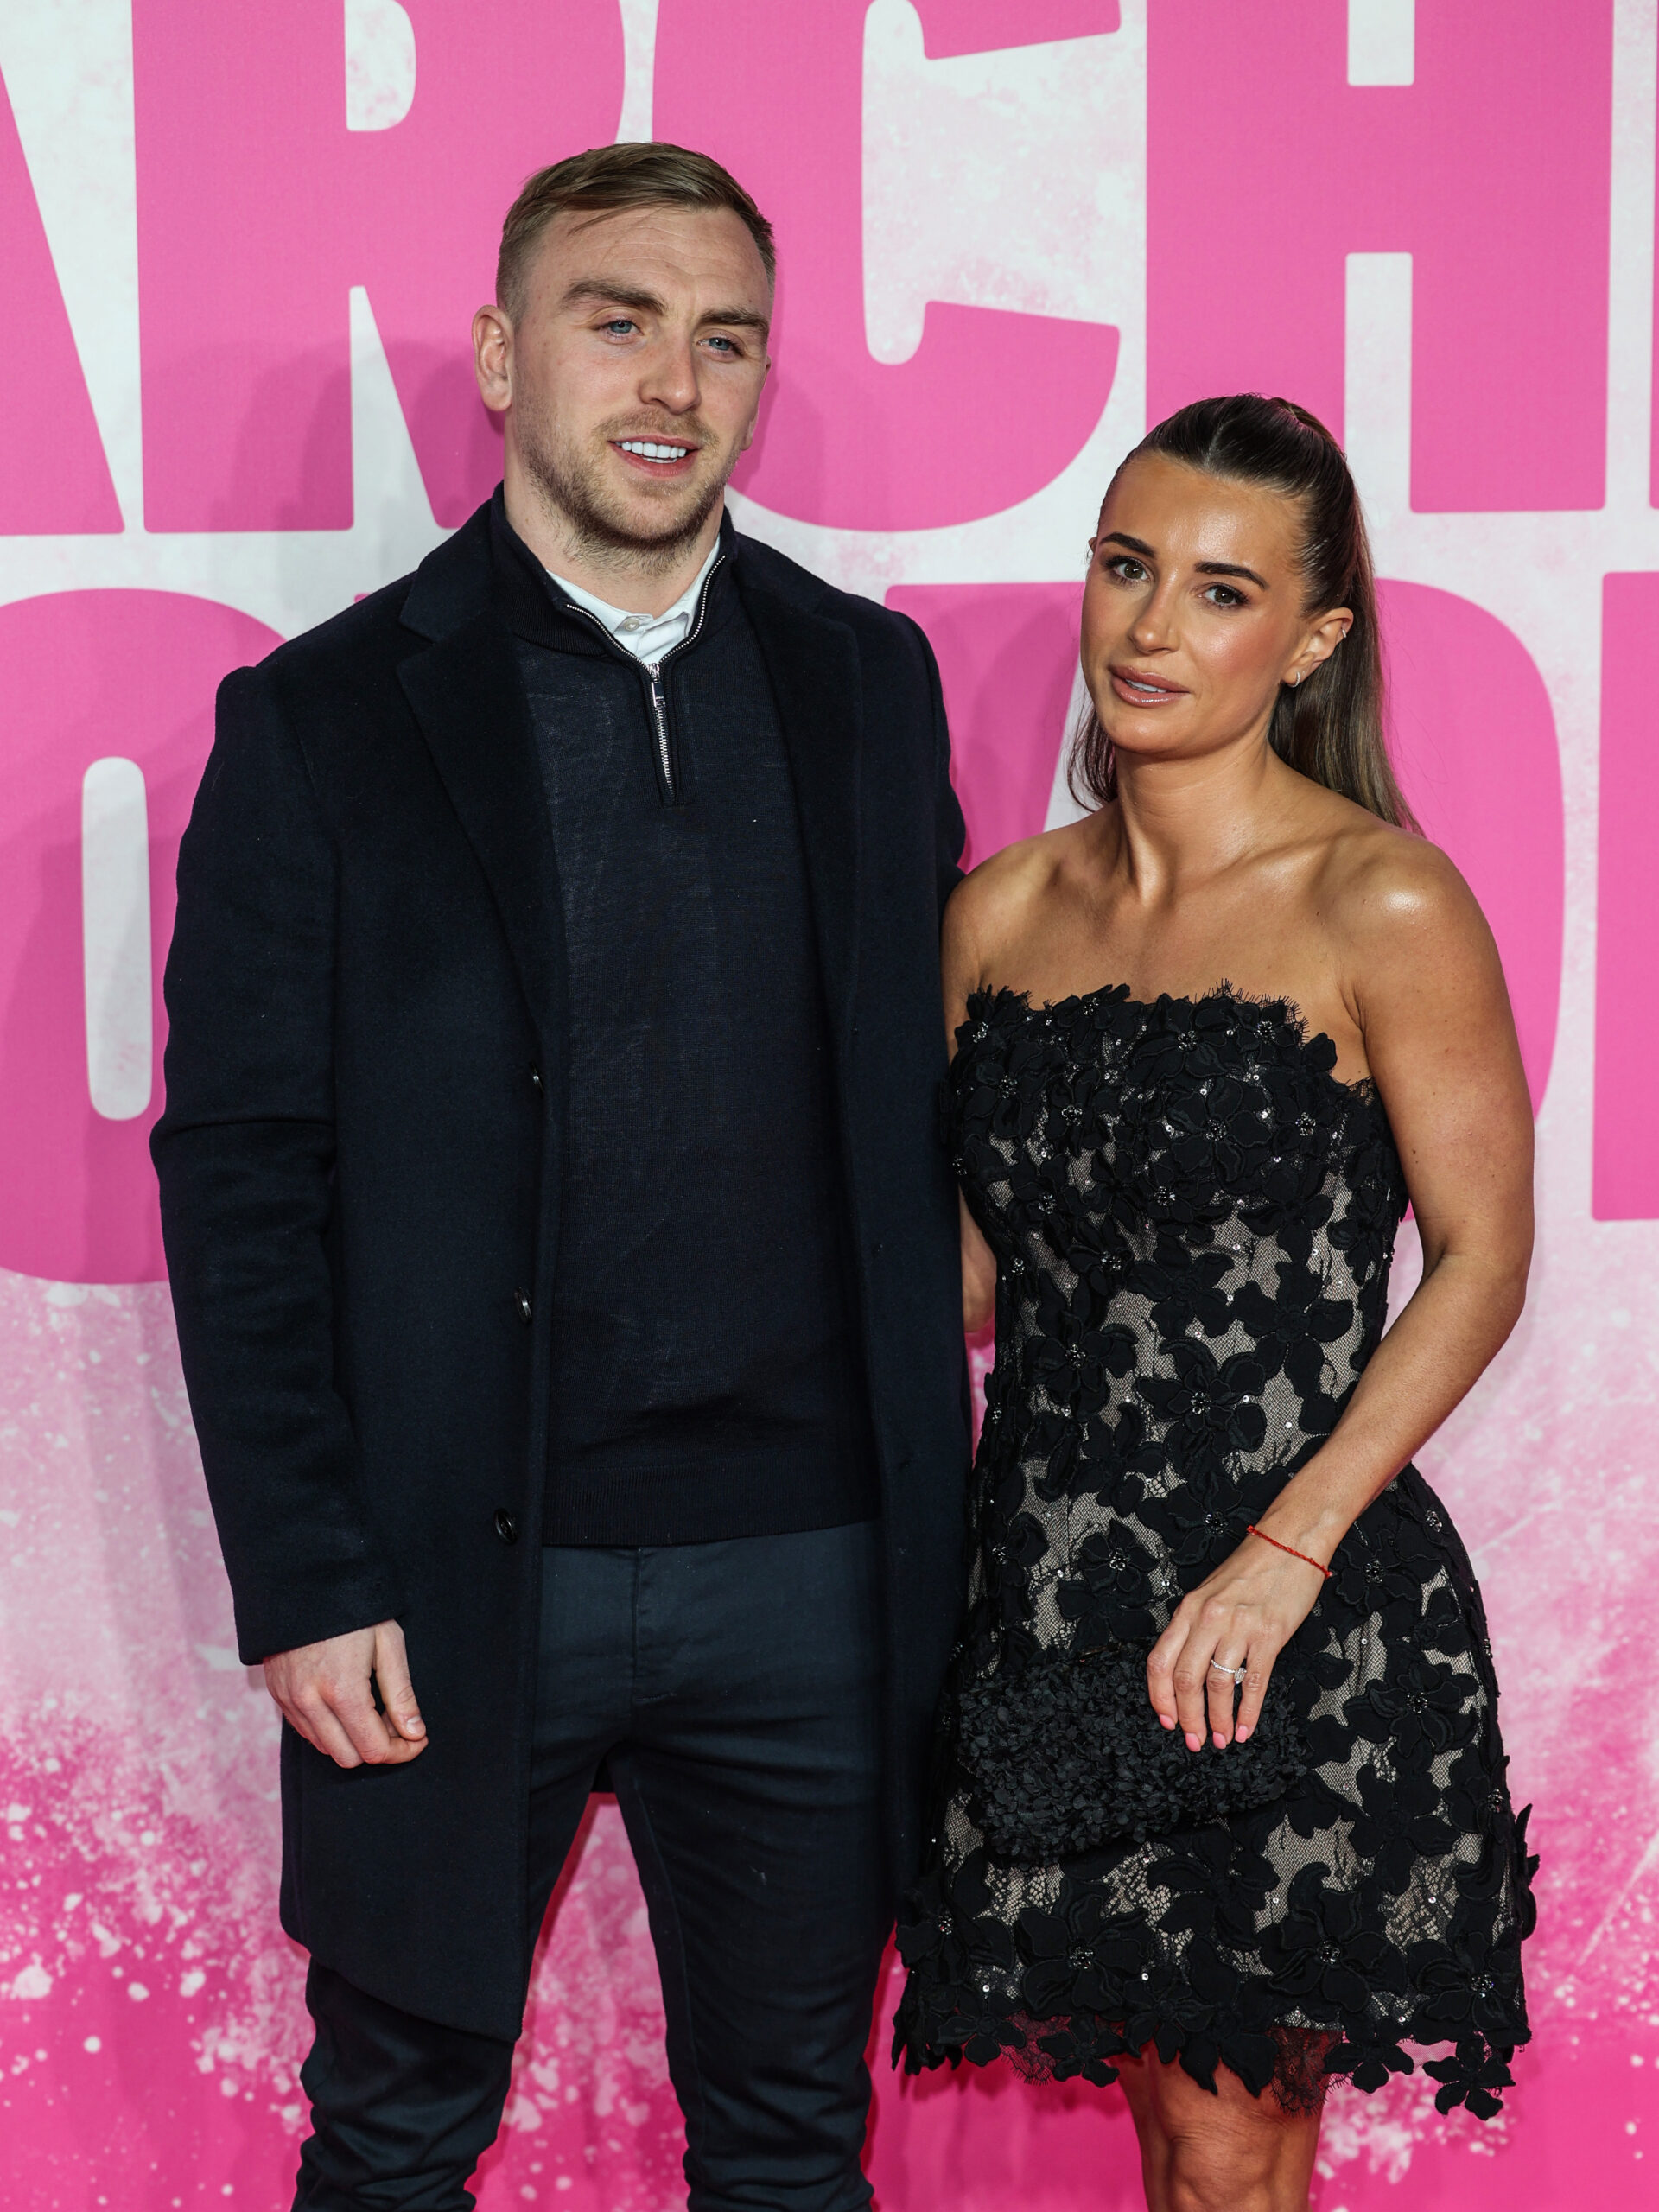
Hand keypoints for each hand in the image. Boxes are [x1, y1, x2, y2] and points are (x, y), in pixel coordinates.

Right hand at [263, 1619, 426, 1768]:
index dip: (401, 1752)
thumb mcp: (388, 1644)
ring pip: (326, 1749)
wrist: (305, 1581)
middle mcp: (310, 1701)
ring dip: (353, 1740)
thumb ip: (401, 1694)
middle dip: (378, 1748)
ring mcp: (289, 1700)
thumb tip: (414, 1734)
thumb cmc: (354, 1609)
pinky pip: (306, 1732)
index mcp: (342, 1690)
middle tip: (397, 1722)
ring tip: (373, 1710)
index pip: (373, 1749)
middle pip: (349, 1758)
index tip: (418, 1739)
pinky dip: (330, 1731)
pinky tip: (347, 1705)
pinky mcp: (278, 1695)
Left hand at [1146, 1533, 1327, 1752]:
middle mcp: (1207, 1618)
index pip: (1160, 1661)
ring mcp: (1238, 1627)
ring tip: (1222, 1739)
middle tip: (1194, 1741)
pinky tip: (1247, 1728)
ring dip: (1218, 1720)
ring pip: (1217, 1686)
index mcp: (1188, 1609)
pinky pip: (1253, 1683)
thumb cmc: (1252, 1568)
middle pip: (1186, 1680)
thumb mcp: (1210, 1593)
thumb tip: (1189, 1670)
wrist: (1289, 1542)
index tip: (1166, 1719)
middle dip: (1188, 1718)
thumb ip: (1196, 1627)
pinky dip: (1249, 1712)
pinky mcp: (1269, 1635)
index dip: (1160, 1697)